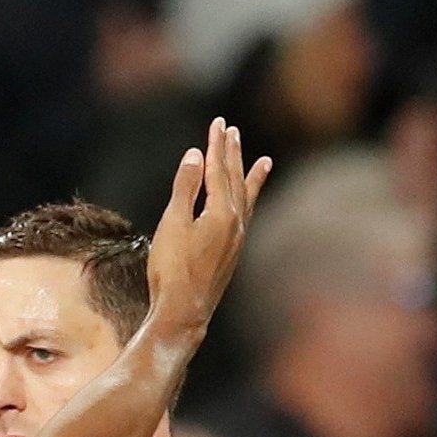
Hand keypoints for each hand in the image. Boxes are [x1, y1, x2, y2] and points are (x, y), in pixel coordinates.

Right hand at [146, 119, 271, 336]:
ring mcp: (237, 239)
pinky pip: (246, 217)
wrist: (184, 312)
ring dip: (250, 178)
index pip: (218, 169)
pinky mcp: (232, 254)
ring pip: (246, 199)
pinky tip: (247, 206)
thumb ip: (185, 188)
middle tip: (233, 131)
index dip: (216, 146)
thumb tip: (195, 155)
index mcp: (221, 211)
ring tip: (263, 162)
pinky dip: (249, 204)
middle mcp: (236, 222)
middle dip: (232, 155)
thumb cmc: (173, 269)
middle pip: (234, 180)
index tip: (218, 124)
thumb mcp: (173, 224)